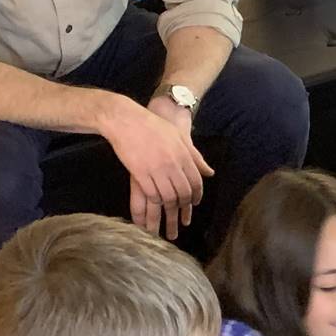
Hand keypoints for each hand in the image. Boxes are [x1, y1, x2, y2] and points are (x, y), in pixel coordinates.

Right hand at [101, 97, 211, 240]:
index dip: (197, 195)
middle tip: (182, 216)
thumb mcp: (178, 136)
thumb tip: (210, 172)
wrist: (126, 119)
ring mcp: (156, 169)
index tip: (195, 203)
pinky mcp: (140, 173)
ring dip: (170, 209)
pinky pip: (151, 194)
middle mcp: (172, 163)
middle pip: (183, 192)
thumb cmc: (152, 125)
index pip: (196, 181)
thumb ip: (194, 155)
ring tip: (170, 215)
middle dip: (184, 207)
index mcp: (183, 154)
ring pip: (168, 197)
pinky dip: (155, 202)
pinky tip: (156, 204)